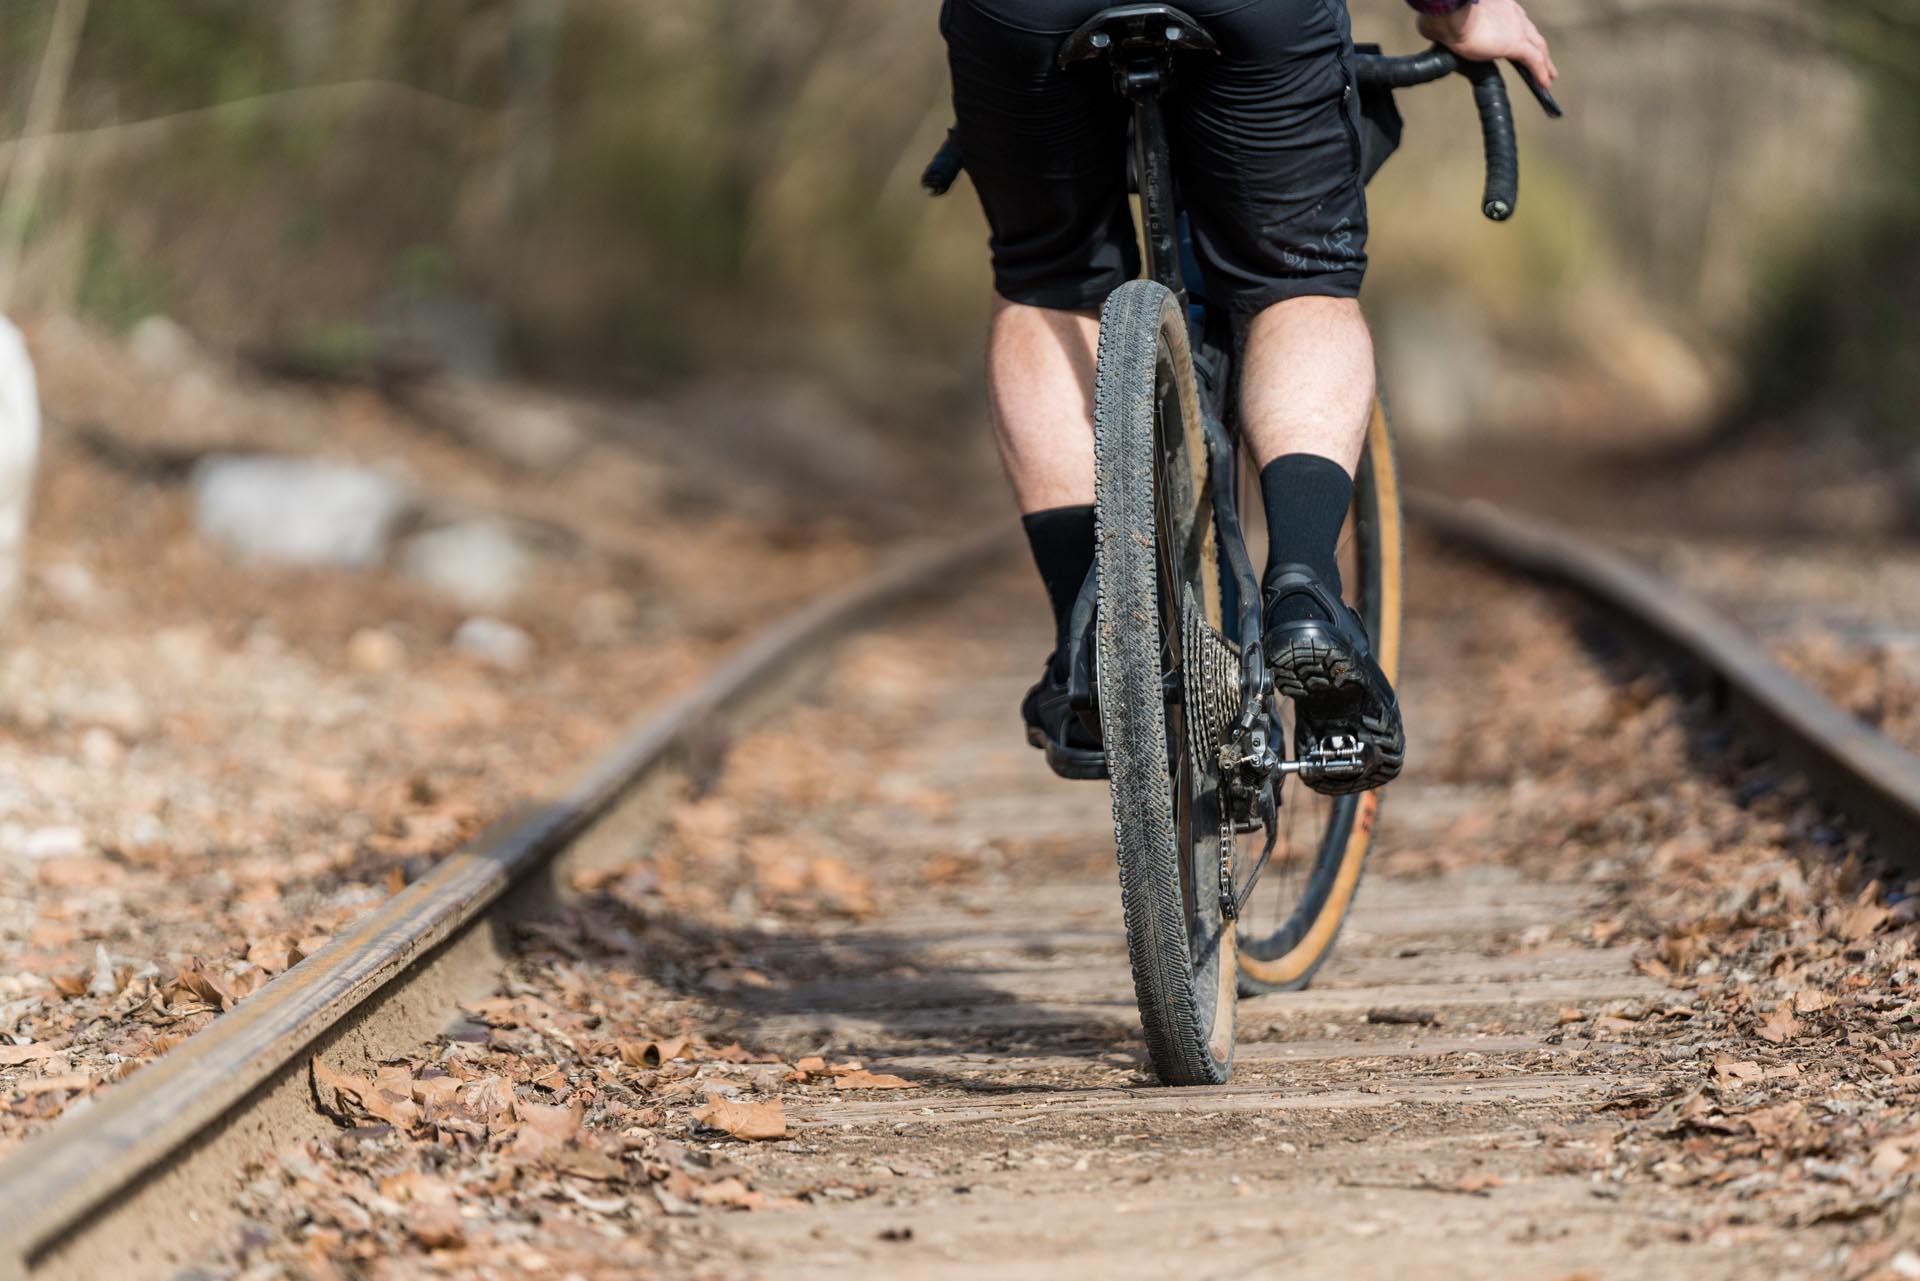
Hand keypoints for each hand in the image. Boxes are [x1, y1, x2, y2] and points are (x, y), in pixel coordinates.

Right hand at [1417, 0, 1557, 88]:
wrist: (1450, 14)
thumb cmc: (1444, 14)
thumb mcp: (1448, 20)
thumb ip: (1448, 26)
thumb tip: (1432, 29)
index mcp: (1498, 7)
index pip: (1515, 22)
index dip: (1522, 33)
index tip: (1524, 41)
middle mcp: (1511, 14)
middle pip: (1532, 34)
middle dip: (1539, 48)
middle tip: (1545, 62)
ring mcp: (1516, 28)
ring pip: (1538, 48)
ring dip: (1545, 63)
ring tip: (1549, 77)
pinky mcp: (1515, 44)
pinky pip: (1534, 60)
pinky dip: (1540, 73)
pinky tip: (1544, 85)